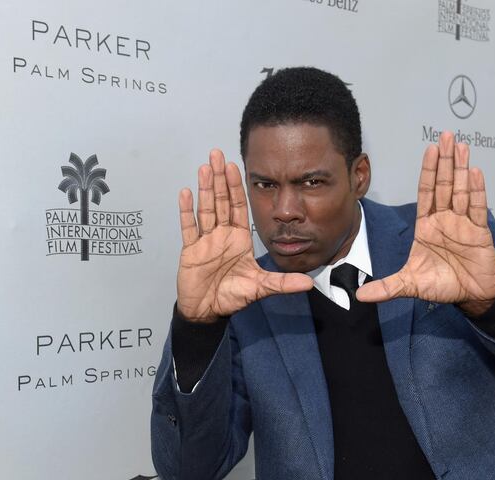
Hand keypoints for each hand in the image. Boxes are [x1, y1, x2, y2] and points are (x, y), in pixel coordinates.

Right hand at [176, 150, 312, 322]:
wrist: (207, 311)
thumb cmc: (232, 297)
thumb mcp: (260, 287)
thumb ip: (282, 283)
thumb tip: (308, 283)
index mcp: (239, 239)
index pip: (239, 207)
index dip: (237, 187)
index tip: (236, 167)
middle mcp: (222, 235)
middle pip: (221, 201)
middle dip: (220, 179)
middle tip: (217, 155)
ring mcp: (205, 240)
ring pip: (205, 209)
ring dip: (205, 188)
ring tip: (204, 167)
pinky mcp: (190, 250)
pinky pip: (188, 227)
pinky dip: (186, 211)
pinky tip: (186, 192)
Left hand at [356, 132, 494, 316]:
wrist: (470, 297)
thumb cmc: (442, 285)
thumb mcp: (409, 285)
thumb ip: (386, 287)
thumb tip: (360, 296)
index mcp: (427, 227)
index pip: (426, 193)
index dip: (428, 171)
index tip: (430, 150)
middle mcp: (445, 220)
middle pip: (444, 185)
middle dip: (445, 161)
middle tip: (446, 136)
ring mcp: (463, 224)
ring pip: (461, 191)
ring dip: (461, 169)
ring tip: (461, 146)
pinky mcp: (480, 233)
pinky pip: (477, 208)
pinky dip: (477, 191)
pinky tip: (475, 173)